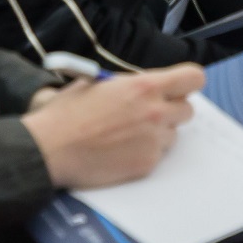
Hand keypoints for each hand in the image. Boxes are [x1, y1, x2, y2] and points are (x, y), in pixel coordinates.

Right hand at [22, 64, 203, 188]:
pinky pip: (157, 155)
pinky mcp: (145, 164)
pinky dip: (145, 152)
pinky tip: (122, 150)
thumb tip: (148, 85)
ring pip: (173, 134)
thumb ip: (132, 83)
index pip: (193, 78)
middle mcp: (155, 111)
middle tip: (151, 113)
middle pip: (188, 109)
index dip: (188, 83)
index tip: (180, 87)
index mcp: (146, 86)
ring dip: (159, 133)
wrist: (49, 149)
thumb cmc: (69, 113)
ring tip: (130, 134)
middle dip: (172, 110)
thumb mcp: (101, 82)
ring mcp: (152, 140)